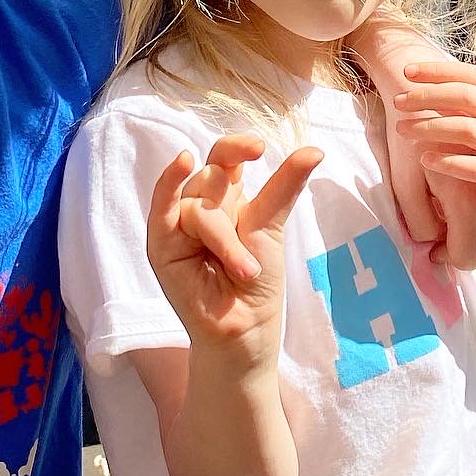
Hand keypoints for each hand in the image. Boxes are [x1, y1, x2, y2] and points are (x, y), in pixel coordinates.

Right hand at [147, 135, 322, 370]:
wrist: (245, 328)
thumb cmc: (258, 283)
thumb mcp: (271, 228)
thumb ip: (282, 188)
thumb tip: (315, 149)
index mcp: (227, 197)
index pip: (225, 157)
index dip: (237, 146)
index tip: (260, 148)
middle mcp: (200, 205)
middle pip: (212, 176)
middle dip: (232, 199)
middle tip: (249, 241)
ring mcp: (177, 223)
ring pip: (199, 201)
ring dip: (224, 237)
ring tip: (243, 270)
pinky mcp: (161, 243)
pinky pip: (163, 205)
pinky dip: (169, 181)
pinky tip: (182, 161)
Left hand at [394, 60, 475, 232]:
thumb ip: (475, 104)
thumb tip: (429, 86)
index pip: (472, 75)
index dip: (438, 71)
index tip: (406, 71)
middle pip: (467, 97)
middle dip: (427, 96)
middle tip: (397, 102)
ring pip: (470, 130)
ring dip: (430, 128)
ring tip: (402, 130)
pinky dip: (450, 162)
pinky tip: (426, 160)